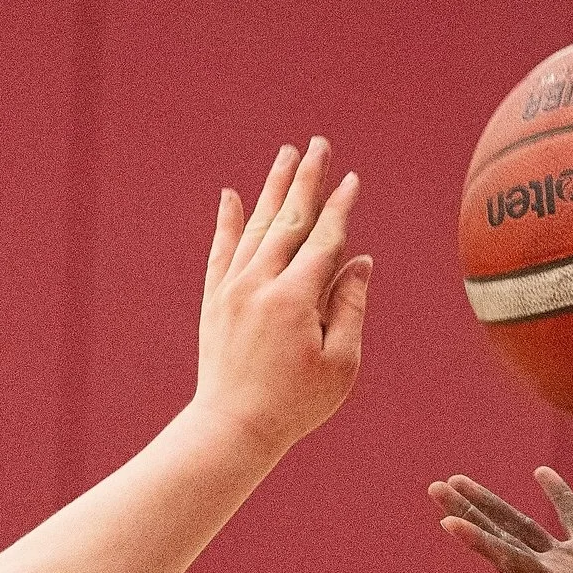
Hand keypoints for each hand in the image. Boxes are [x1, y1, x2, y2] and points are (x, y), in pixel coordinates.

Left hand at [192, 139, 370, 457]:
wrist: (233, 429)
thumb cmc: (295, 405)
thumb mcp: (340, 364)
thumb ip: (350, 308)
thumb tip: (359, 261)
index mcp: (296, 298)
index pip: (324, 239)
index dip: (340, 208)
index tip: (352, 180)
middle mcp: (260, 283)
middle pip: (289, 219)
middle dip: (307, 179)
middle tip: (318, 144)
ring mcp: (233, 290)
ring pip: (256, 226)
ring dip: (273, 188)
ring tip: (286, 155)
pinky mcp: (214, 302)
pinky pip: (221, 251)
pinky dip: (227, 222)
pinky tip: (232, 196)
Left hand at [430, 469, 572, 572]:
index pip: (512, 563)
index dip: (481, 542)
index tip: (449, 522)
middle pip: (503, 541)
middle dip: (470, 514)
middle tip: (436, 488)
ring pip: (524, 529)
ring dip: (492, 506)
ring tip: (460, 481)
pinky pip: (572, 519)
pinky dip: (558, 496)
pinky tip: (541, 473)